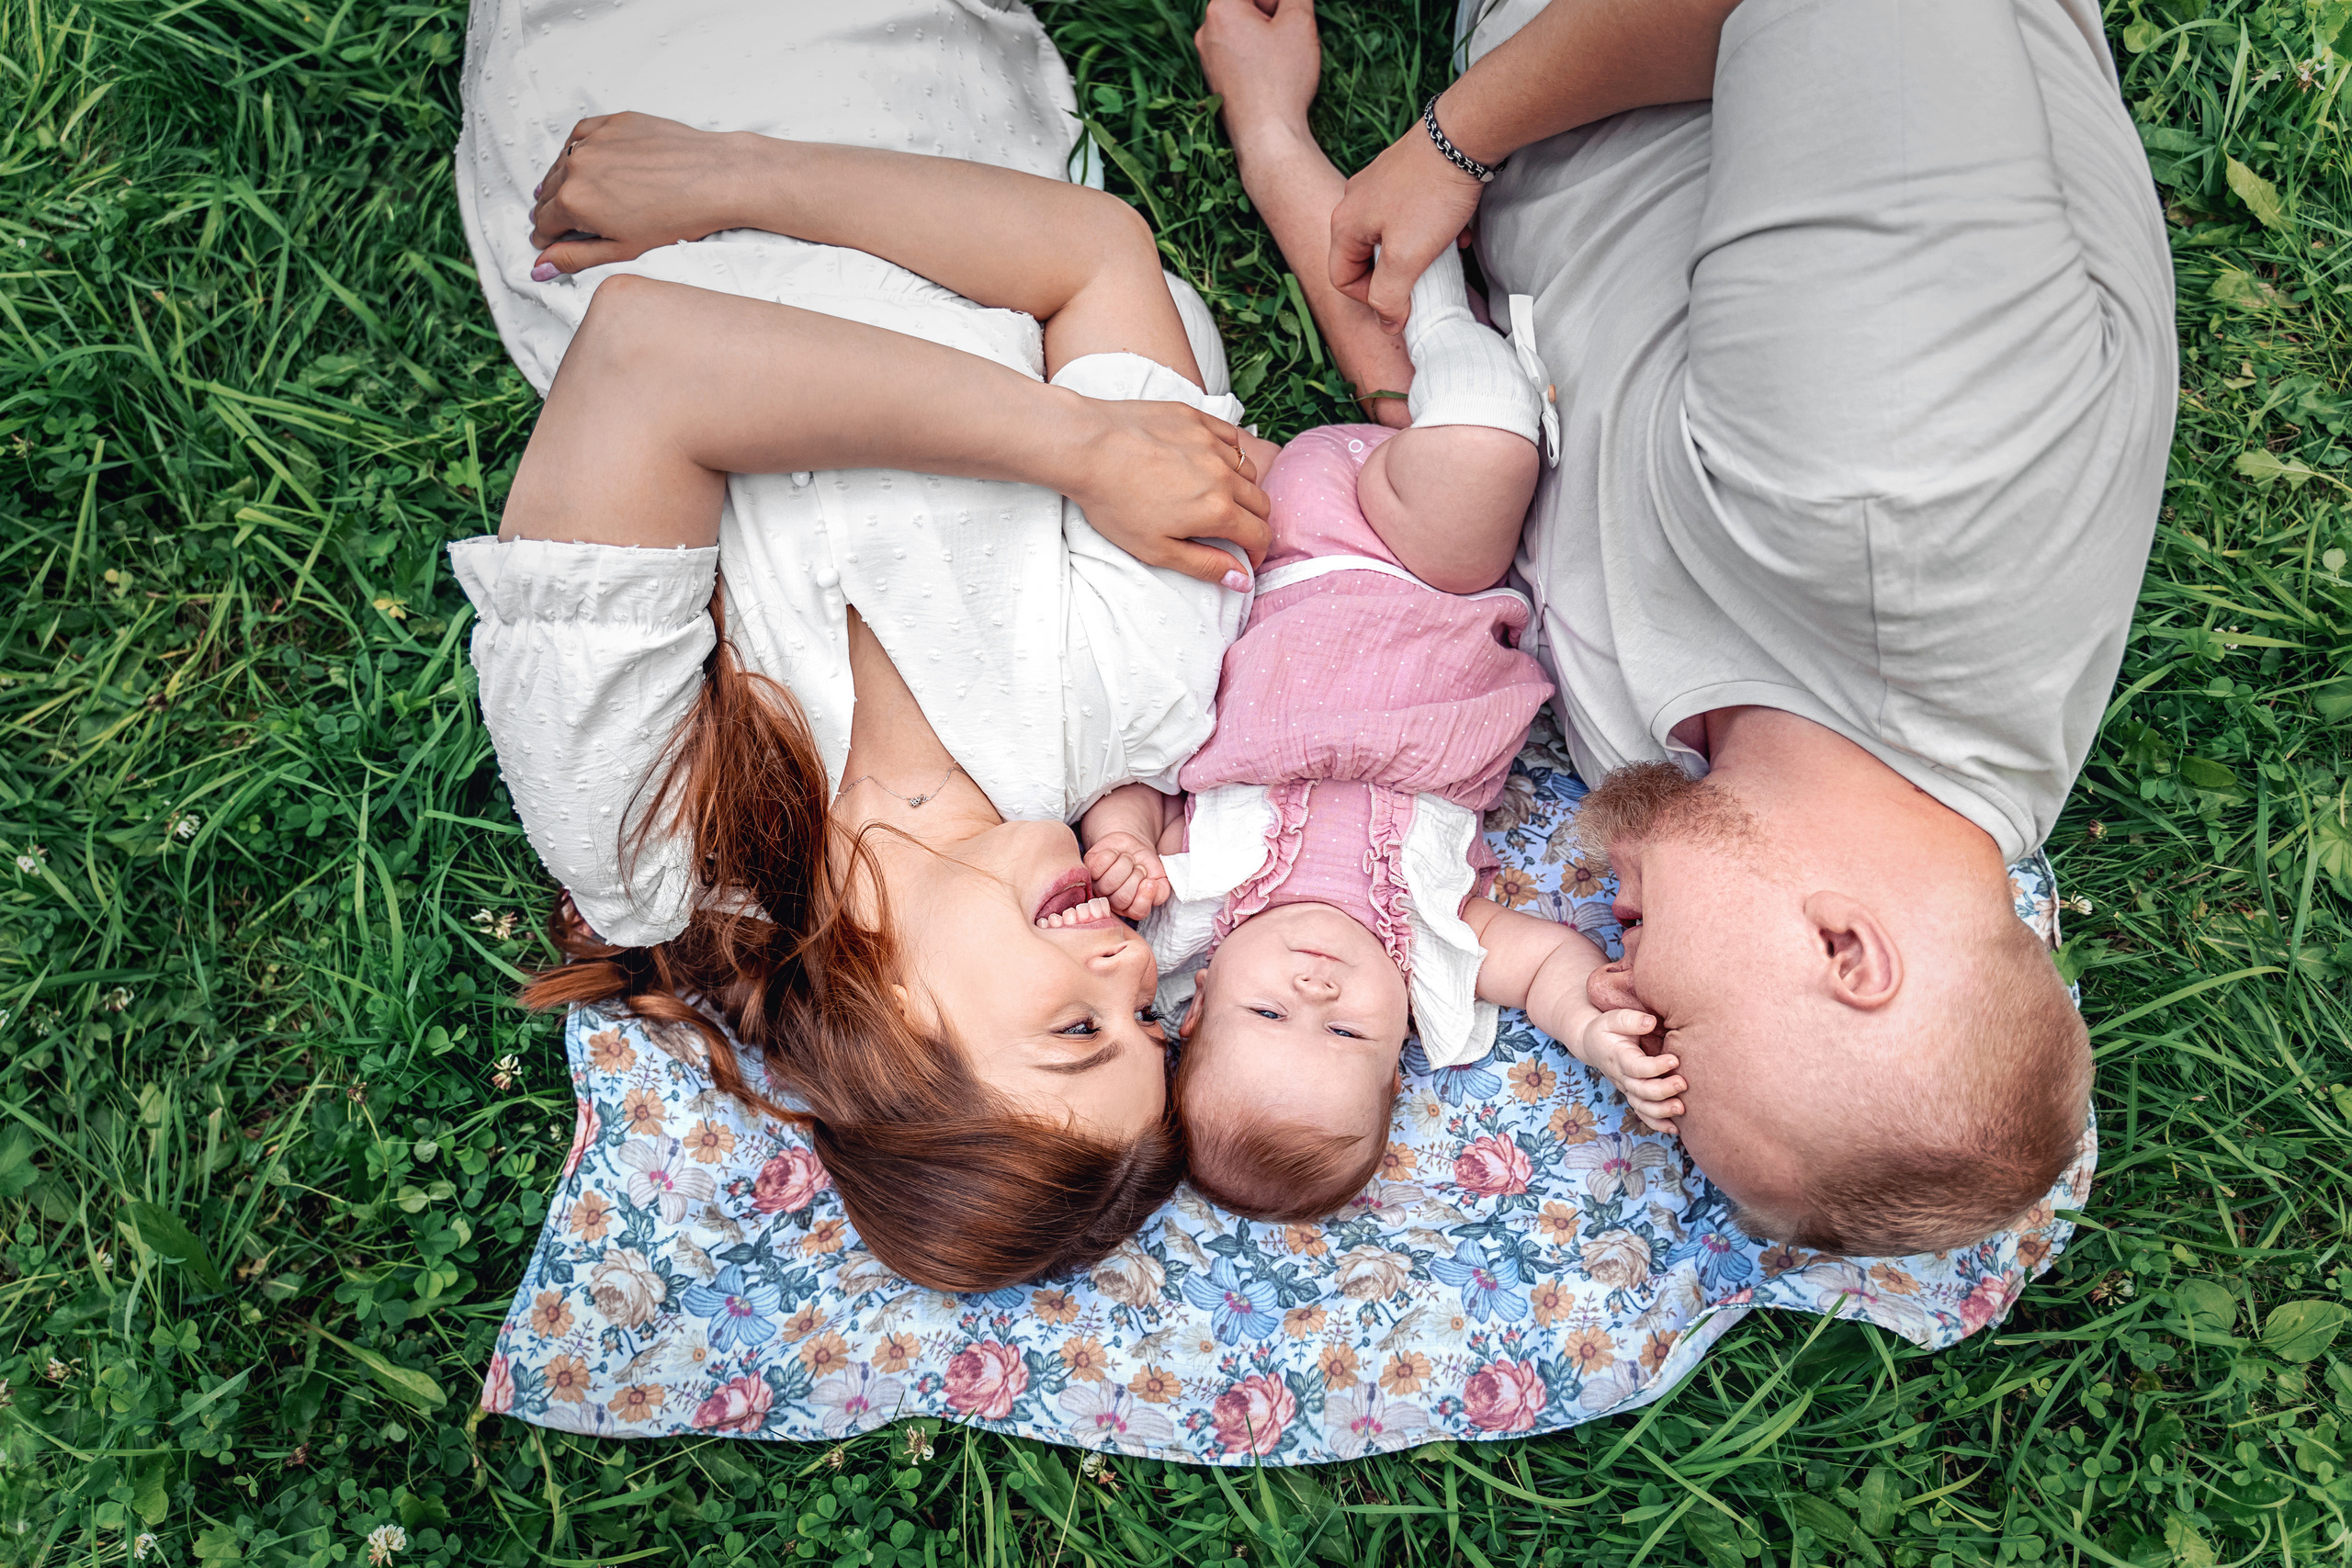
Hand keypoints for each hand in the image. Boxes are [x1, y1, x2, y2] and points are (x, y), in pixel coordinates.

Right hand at [529, 112, 762, 275]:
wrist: (717, 179)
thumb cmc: (680, 216)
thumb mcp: (622, 250)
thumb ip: (575, 257)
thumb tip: (541, 266)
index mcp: (575, 201)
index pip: (544, 223)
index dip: (547, 237)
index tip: (552, 242)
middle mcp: (577, 165)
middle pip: (549, 193)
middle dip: (554, 211)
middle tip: (566, 224)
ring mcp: (595, 140)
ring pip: (562, 164)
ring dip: (564, 181)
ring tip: (579, 196)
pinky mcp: (613, 122)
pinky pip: (582, 135)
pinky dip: (581, 151)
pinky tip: (589, 163)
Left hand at [1056, 394, 1272, 588]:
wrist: (1087, 448)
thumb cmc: (1114, 503)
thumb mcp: (1156, 550)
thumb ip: (1205, 566)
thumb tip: (1242, 580)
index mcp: (1218, 511)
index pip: (1259, 535)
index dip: (1257, 553)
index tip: (1247, 559)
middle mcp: (1224, 475)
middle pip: (1261, 503)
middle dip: (1254, 523)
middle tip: (1236, 532)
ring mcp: (1212, 443)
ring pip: (1249, 470)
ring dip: (1243, 489)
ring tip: (1220, 498)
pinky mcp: (1197, 419)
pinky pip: (1231, 438)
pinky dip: (1232, 454)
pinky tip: (1213, 462)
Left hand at [1084, 832, 1171, 920]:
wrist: (1132, 846)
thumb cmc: (1145, 866)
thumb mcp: (1160, 880)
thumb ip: (1160, 892)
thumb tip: (1151, 888)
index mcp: (1130, 908)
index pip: (1137, 912)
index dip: (1145, 896)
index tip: (1150, 881)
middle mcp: (1112, 902)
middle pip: (1122, 898)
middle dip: (1136, 876)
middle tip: (1138, 868)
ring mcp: (1098, 886)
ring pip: (1110, 881)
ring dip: (1125, 863)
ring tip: (1128, 860)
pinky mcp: (1088, 869)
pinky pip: (1098, 865)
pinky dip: (1111, 854)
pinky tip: (1115, 854)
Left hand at [1196, 0, 1320, 140]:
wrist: (1266, 137)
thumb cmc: (1282, 79)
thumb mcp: (1299, 23)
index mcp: (1221, 9)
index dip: (1278, 2)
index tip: (1292, 19)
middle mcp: (1206, 32)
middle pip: (1247, 6)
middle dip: (1273, 15)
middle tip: (1291, 39)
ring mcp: (1207, 59)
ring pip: (1244, 32)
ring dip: (1267, 38)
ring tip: (1283, 61)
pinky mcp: (1215, 81)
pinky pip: (1239, 57)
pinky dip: (1258, 59)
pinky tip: (1272, 78)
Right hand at [1328, 122, 1485, 332]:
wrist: (1463, 135)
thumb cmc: (1432, 195)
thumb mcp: (1407, 257)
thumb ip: (1389, 296)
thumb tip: (1387, 322)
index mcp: (1345, 224)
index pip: (1342, 279)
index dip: (1371, 299)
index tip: (1403, 300)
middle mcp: (1354, 202)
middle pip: (1365, 257)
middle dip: (1397, 274)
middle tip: (1424, 275)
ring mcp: (1378, 185)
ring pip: (1390, 235)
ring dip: (1417, 252)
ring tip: (1443, 250)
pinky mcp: (1403, 173)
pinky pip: (1408, 214)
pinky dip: (1429, 227)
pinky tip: (1454, 227)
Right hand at [1577, 1010, 1685, 1134]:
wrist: (1592, 1044)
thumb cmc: (1607, 1029)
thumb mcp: (1613, 1018)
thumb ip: (1630, 1020)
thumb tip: (1650, 1022)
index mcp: (1618, 1057)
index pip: (1636, 1067)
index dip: (1655, 1067)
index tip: (1674, 1059)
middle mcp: (1622, 1077)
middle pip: (1640, 1090)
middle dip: (1662, 1090)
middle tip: (1682, 1084)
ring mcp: (1627, 1089)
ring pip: (1642, 1106)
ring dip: (1661, 1111)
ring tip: (1682, 1109)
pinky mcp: (1634, 1095)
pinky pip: (1644, 1114)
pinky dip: (1658, 1124)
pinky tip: (1675, 1128)